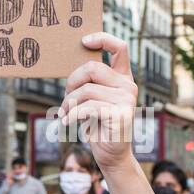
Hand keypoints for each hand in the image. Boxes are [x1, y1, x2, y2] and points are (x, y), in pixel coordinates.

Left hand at [60, 33, 137, 171]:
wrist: (111, 154)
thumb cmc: (99, 124)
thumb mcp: (94, 99)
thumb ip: (90, 83)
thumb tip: (70, 68)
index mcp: (123, 78)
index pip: (119, 47)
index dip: (102, 39)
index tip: (84, 41)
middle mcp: (128, 86)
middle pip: (92, 68)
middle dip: (72, 82)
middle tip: (65, 97)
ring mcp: (127, 100)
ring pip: (86, 90)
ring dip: (69, 103)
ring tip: (65, 113)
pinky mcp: (121, 115)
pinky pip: (87, 108)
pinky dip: (72, 115)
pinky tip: (67, 122)